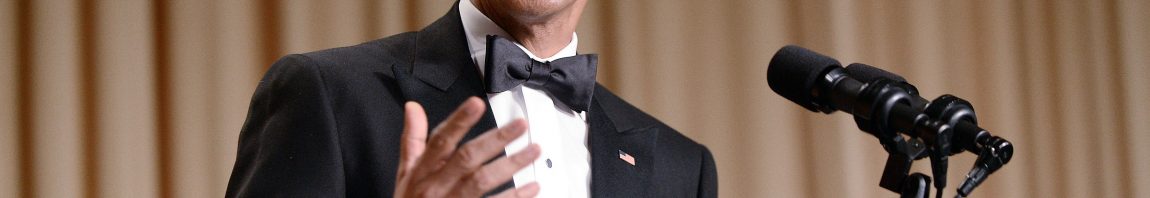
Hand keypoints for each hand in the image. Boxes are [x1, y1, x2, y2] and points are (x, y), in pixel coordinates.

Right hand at [394, 97, 540, 197]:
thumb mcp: (405, 172)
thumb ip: (412, 139)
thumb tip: (413, 108)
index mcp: (422, 171)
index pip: (440, 141)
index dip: (459, 121)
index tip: (477, 103)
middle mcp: (437, 187)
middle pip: (467, 158)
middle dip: (495, 139)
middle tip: (519, 125)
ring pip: (483, 181)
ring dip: (511, 164)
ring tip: (533, 150)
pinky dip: (514, 196)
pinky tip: (532, 187)